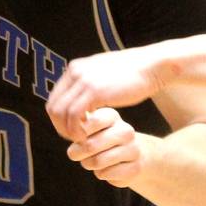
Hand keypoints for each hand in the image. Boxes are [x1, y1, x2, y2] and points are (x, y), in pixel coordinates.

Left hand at [47, 47, 163, 141]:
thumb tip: (82, 93)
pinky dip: (77, 130)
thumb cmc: (133, 72)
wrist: (151, 66)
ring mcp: (83, 81)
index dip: (60, 118)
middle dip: (60, 126)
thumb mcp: (104, 73)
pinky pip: (75, 116)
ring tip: (81, 139)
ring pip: (61, 113)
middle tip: (74, 138)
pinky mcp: (94, 91)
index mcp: (75, 68)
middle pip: (54, 106)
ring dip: (68, 130)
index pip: (55, 98)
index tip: (71, 129)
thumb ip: (90, 82)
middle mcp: (75, 72)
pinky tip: (87, 136)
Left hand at [64, 107, 144, 186]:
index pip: (90, 123)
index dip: (76, 135)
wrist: (130, 155)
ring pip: (97, 162)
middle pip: (90, 145)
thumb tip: (77, 142)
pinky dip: (101, 174)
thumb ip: (77, 131)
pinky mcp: (135, 168)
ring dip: (88, 164)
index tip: (76, 138)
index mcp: (111, 116)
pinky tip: (108, 168)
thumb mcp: (87, 130)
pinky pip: (106, 174)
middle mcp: (125, 130)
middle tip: (78, 154)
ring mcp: (133, 149)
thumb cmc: (99, 140)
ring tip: (93, 160)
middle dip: (78, 153)